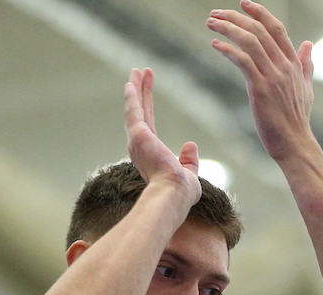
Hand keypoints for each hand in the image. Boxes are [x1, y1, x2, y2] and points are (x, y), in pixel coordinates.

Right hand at [125, 68, 201, 202]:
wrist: (172, 195)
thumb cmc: (180, 192)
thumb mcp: (188, 173)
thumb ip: (189, 159)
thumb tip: (191, 145)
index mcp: (149, 153)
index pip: (148, 123)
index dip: (147, 105)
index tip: (147, 90)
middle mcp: (139, 146)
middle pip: (139, 112)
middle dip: (139, 92)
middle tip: (139, 73)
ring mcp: (137, 140)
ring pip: (134, 109)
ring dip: (135, 89)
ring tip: (136, 71)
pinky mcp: (138, 136)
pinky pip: (134, 111)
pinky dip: (132, 97)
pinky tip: (131, 83)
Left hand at [208, 1, 315, 160]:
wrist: (295, 144)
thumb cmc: (297, 120)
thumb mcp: (306, 88)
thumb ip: (306, 64)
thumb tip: (308, 44)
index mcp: (294, 63)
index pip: (277, 28)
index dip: (260, 13)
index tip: (244, 4)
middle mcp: (284, 65)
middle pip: (259, 30)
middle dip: (235, 17)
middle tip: (215, 13)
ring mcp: (273, 76)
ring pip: (250, 41)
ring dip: (228, 28)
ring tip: (211, 23)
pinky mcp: (261, 89)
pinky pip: (243, 61)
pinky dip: (228, 49)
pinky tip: (215, 45)